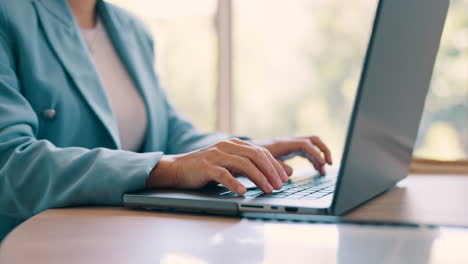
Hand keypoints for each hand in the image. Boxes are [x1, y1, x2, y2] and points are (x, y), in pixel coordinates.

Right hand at [146, 138, 288, 194]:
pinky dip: (235, 183)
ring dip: (258, 178)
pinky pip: (224, 174)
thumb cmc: (207, 168)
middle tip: (279, 186)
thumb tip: (277, 174)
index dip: (275, 166)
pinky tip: (243, 192)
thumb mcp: (231, 165)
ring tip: (267, 190)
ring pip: (243, 164)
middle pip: (256, 155)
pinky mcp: (206, 166)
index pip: (261, 152)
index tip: (284, 179)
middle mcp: (227, 146)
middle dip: (270, 171)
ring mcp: (216, 155)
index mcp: (235, 144)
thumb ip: (251, 167)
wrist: (178, 168)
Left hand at [252, 136, 332, 175]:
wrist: (238, 153)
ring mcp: (288, 146)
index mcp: (283, 144)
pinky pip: (306, 152)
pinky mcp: (287, 151)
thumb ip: (276, 167)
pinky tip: (316, 169)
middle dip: (324, 150)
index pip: (305, 145)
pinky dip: (313, 159)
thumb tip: (291, 172)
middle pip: (312, 140)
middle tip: (330, 163)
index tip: (323, 165)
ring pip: (311, 146)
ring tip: (324, 170)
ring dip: (320, 155)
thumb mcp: (261, 163)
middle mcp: (287, 142)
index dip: (316, 154)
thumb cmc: (248, 158)